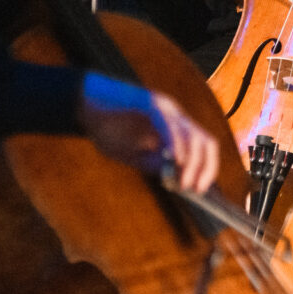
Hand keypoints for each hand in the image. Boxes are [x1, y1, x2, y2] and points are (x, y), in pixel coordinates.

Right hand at [77, 74, 220, 193]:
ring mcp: (164, 107)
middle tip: (194, 188)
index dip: (207, 167)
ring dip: (192, 162)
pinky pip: (170, 126)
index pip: (203, 145)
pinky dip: (176, 145)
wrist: (85, 109)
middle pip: (204, 140)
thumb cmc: (109, 131)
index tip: (201, 188)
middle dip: (204, 167)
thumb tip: (179, 178)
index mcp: (174, 125)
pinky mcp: (150, 105)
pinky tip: (175, 160)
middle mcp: (174, 114)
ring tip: (184, 182)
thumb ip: (157, 163)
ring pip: (192, 135)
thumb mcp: (137, 155)